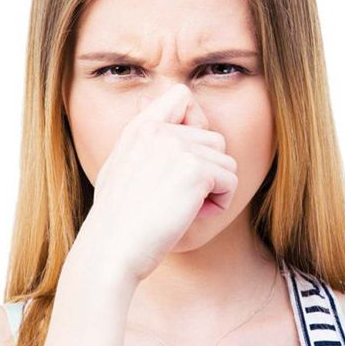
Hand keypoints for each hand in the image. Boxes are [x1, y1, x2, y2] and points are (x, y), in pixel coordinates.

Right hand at [78, 84, 238, 284]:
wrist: (113, 248)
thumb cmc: (118, 220)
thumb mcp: (121, 166)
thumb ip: (143, 140)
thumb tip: (152, 106)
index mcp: (139, 128)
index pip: (181, 96)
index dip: (195, 123)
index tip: (186, 157)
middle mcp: (159, 130)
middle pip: (214, 138)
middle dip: (208, 170)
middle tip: (184, 197)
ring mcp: (178, 147)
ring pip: (226, 161)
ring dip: (216, 189)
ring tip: (188, 207)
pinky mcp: (196, 170)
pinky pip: (230, 180)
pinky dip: (221, 202)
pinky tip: (195, 214)